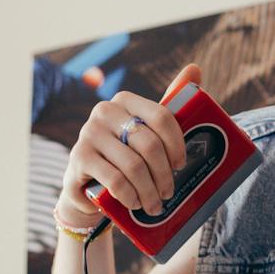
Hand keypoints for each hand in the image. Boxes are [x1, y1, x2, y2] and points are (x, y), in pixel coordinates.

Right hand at [56, 63, 200, 230]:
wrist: (87, 185)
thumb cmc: (124, 154)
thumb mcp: (146, 131)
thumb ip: (170, 103)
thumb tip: (195, 68)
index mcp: (125, 100)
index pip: (161, 116)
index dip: (176, 144)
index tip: (181, 165)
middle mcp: (104, 111)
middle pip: (149, 144)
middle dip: (164, 174)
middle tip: (169, 192)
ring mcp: (88, 133)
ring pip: (133, 165)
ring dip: (149, 191)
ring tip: (156, 205)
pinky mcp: (79, 157)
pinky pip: (115, 179)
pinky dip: (130, 196)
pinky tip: (135, 204)